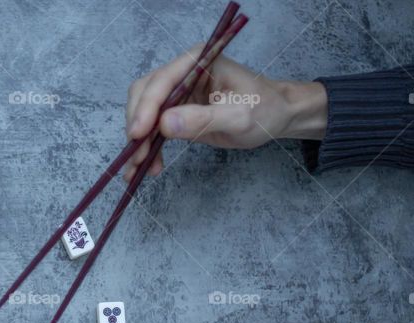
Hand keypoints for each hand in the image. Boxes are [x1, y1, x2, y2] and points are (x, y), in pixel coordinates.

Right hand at [123, 44, 327, 179]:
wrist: (276, 117)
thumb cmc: (265, 109)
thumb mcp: (239, 116)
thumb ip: (202, 119)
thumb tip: (163, 125)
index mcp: (197, 62)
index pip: (161, 81)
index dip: (145, 107)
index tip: (138, 134)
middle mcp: (182, 73)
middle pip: (144, 95)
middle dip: (137, 125)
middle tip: (137, 155)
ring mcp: (177, 93)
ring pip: (143, 114)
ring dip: (138, 141)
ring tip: (141, 168)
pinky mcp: (176, 113)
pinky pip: (153, 129)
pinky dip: (148, 147)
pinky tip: (150, 166)